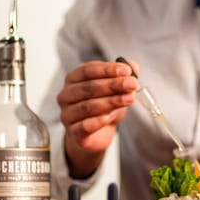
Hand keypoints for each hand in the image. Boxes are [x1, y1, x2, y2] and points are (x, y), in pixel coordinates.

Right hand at [57, 60, 138, 177]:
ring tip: (129, 99)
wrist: (97, 135)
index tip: (127, 70)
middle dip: (113, 85)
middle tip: (133, 84)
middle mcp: (66, 95)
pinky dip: (98, 121)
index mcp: (73, 79)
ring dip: (111, 101)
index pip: (88, 70)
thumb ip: (123, 76)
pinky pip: (84, 126)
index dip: (108, 69)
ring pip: (88, 106)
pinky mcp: (73, 133)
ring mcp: (67, 114)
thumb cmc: (103, 107)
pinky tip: (111, 116)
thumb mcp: (115, 89)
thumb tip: (133, 65)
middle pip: (89, 87)